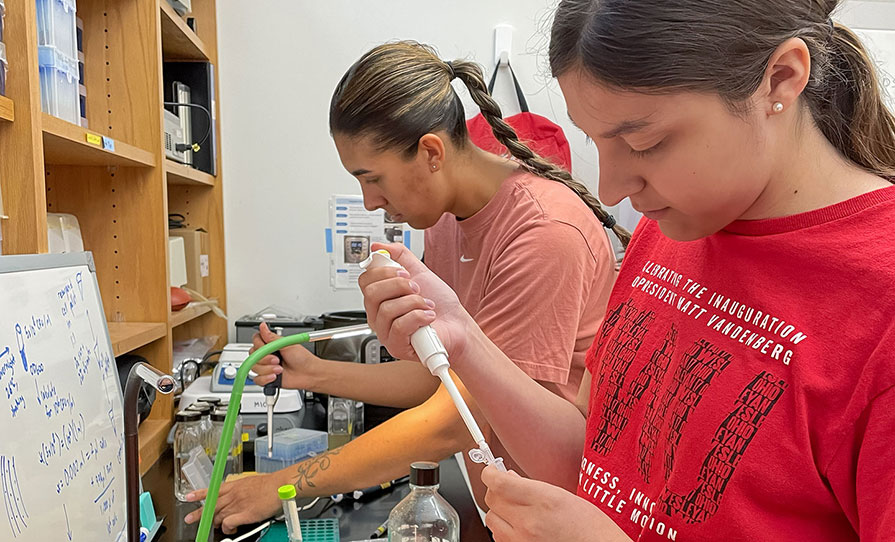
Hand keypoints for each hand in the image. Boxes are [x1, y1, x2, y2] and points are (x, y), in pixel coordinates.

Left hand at [183, 471, 285, 533]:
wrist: (280, 486)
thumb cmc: (271, 484)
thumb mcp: (251, 482)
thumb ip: (241, 489)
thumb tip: (239, 495)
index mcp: (235, 485)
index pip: (213, 490)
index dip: (199, 494)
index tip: (189, 497)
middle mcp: (233, 495)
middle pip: (211, 505)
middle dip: (200, 514)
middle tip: (191, 519)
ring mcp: (237, 504)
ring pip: (218, 515)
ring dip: (216, 523)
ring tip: (217, 527)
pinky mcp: (244, 514)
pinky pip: (228, 523)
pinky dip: (226, 527)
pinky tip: (230, 528)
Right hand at [250, 323, 320, 388]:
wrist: (309, 373)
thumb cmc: (302, 358)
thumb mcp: (287, 344)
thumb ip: (272, 338)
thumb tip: (263, 326)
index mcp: (271, 345)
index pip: (256, 341)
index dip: (259, 344)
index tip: (267, 347)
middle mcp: (267, 355)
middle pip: (252, 355)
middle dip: (264, 359)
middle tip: (277, 360)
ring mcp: (266, 367)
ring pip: (254, 367)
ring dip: (267, 369)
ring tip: (279, 369)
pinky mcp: (267, 378)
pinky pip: (257, 379)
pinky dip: (265, 378)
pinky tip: (274, 376)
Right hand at [358, 243, 474, 365]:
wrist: (457, 324)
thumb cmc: (439, 303)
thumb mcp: (419, 271)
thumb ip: (399, 255)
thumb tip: (377, 246)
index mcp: (380, 298)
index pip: (365, 280)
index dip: (383, 272)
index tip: (404, 272)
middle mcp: (379, 315)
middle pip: (371, 293)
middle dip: (399, 285)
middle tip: (417, 288)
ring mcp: (386, 332)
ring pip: (387, 309)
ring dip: (414, 302)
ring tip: (426, 305)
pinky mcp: (396, 346)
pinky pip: (399, 326)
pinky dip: (419, 317)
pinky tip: (428, 318)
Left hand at [482, 466, 631, 541]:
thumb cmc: (591, 526)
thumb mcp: (563, 496)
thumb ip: (532, 487)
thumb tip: (508, 479)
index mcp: (543, 500)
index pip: (498, 483)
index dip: (489, 473)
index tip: (490, 470)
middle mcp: (529, 522)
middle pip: (491, 499)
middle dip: (495, 489)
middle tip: (504, 485)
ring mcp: (522, 541)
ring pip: (491, 519)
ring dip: (498, 510)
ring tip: (513, 507)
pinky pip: (499, 537)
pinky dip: (503, 528)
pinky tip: (517, 524)